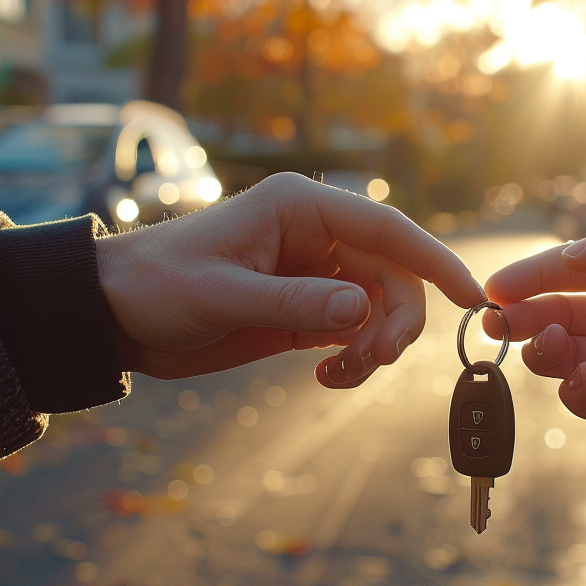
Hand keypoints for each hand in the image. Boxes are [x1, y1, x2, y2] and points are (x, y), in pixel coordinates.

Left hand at [95, 172, 484, 384]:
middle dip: (396, 321)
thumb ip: (295, 303)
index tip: (472, 296)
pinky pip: (355, 332)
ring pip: (380, 308)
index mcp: (300, 208)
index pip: (387, 229)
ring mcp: (315, 273)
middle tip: (373, 360)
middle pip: (394, 275)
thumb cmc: (157, 285)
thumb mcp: (223, 294)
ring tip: (339, 375)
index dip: (435, 260)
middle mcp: (317, 235)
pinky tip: (327, 377)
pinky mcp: (306, 309)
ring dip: (375, 347)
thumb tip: (363, 312)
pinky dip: (355, 359)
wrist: (113, 315)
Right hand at [485, 210, 585, 431]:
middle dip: (517, 320)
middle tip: (494, 322)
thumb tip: (569, 257)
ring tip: (548, 342)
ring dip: (543, 353)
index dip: (525, 280)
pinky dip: (573, 395)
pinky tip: (575, 375)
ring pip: (564, 361)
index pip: (563, 274)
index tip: (493, 288)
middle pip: (552, 318)